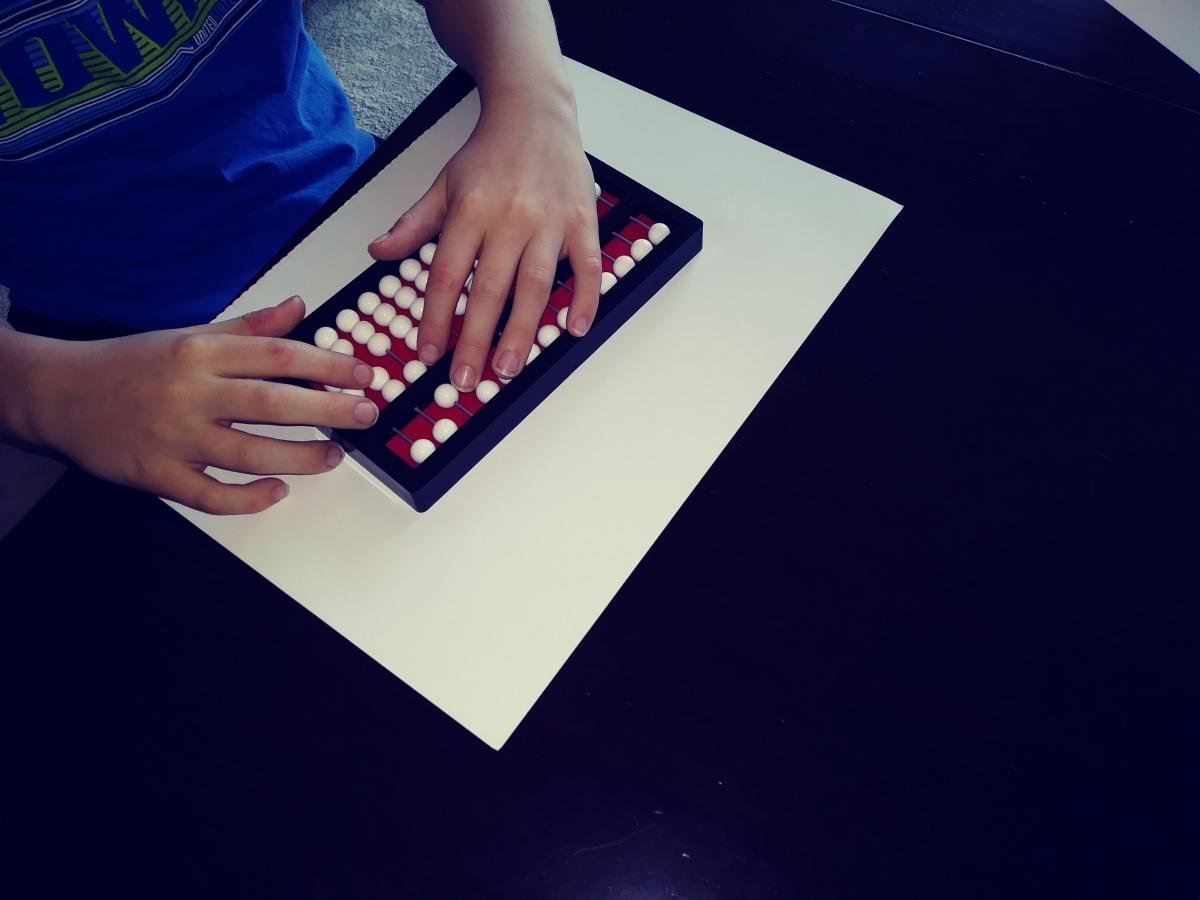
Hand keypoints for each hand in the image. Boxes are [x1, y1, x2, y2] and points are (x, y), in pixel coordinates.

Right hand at [29, 296, 378, 514]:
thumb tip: (298, 306)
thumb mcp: (191, 334)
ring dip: (300, 457)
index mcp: (201, 352)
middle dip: (328, 411)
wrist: (59, 393)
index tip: (364, 374)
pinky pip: (211, 494)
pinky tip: (277, 491)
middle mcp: (191, 392)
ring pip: (249, 452)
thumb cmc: (132, 363)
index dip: (328, 365)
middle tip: (366, 415)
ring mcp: (174, 436)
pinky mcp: (157, 474)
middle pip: (273, 403)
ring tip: (334, 456)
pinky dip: (248, 498)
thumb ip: (250, 327)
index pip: (278, 356)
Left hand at [368, 87, 601, 390]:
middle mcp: (509, 219)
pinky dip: (585, 298)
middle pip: (490, 290)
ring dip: (523, 332)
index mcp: (469, 211)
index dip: (437, 320)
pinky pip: (588, 266)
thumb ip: (414, 223)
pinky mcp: (582, 221)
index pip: (448, 277)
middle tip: (467, 379)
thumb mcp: (443, 183)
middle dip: (476, 340)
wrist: (535, 110)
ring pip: (536, 286)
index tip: (430, 354)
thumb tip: (379, 253)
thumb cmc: (489, 152)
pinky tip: (574, 329)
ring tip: (510, 368)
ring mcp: (549, 222)